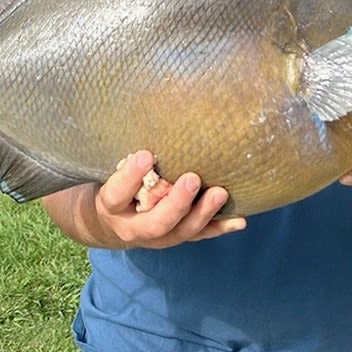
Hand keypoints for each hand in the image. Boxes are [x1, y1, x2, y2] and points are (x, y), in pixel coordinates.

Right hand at [93, 150, 245, 248]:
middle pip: (156, 223)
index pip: (117, 194)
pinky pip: (201, 235)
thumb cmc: (118, 185)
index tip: (145, 154)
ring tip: (220, 193)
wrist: (115, 222)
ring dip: (203, 213)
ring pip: (182, 232)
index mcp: (112, 207)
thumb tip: (151, 113)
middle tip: (192, 179)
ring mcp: (158, 237)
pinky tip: (239, 220)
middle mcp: (134, 228)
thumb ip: (129, 157)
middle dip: (176, 203)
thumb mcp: (112, 172)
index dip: (129, 177)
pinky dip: (220, 227)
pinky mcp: (178, 236)